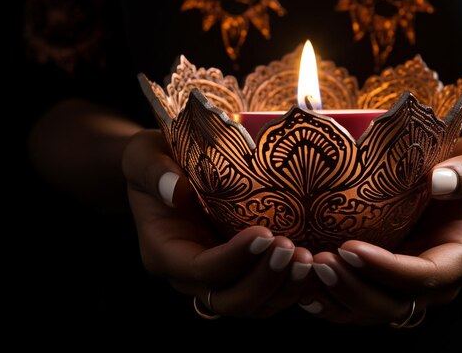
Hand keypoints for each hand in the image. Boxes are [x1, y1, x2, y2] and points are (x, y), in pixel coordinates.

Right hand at [122, 130, 312, 317]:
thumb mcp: (143, 156)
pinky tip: (318, 264)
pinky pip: (270, 292)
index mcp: (165, 252)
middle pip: (230, 300)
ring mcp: (219, 277)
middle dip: (264, 280)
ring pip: (255, 304)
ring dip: (284, 287)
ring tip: (311, 259)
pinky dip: (294, 286)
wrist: (164, 169)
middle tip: (293, 249)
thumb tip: (175, 188)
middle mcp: (191, 274)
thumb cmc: (153, 160)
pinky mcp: (243, 271)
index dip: (233, 259)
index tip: (263, 233)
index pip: (200, 270)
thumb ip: (153, 171)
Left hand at [301, 132, 461, 324]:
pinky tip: (303, 281)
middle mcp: (440, 276)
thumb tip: (439, 180)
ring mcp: (412, 277)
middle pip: (393, 303)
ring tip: (304, 270)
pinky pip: (361, 294)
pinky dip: (332, 295)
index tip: (350, 248)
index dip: (386, 270)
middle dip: (353, 288)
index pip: (426, 276)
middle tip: (318, 261)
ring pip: (372, 308)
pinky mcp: (391, 269)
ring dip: (336, 296)